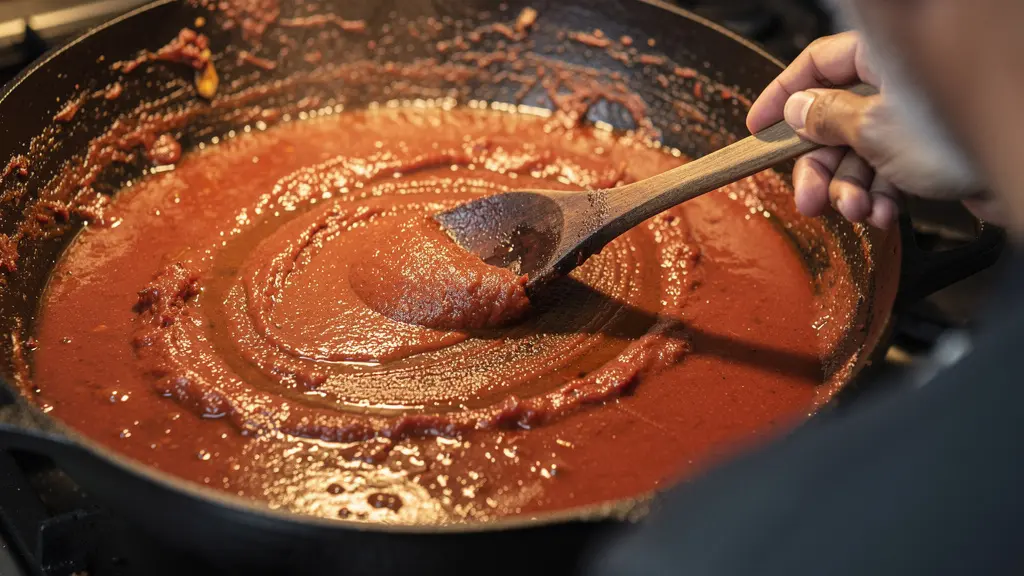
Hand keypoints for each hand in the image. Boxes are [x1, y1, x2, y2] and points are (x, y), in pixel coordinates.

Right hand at [747, 31, 982, 227]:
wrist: (1019, 175)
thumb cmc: (958, 138)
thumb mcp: (873, 128)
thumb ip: (827, 118)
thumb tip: (797, 110)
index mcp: (883, 57)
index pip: (817, 65)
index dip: (782, 97)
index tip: (759, 128)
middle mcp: (895, 84)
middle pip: (832, 121)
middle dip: (819, 168)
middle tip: (808, 199)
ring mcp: (911, 119)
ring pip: (856, 154)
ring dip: (849, 190)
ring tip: (857, 212)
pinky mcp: (928, 152)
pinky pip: (884, 172)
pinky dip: (878, 196)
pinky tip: (883, 214)